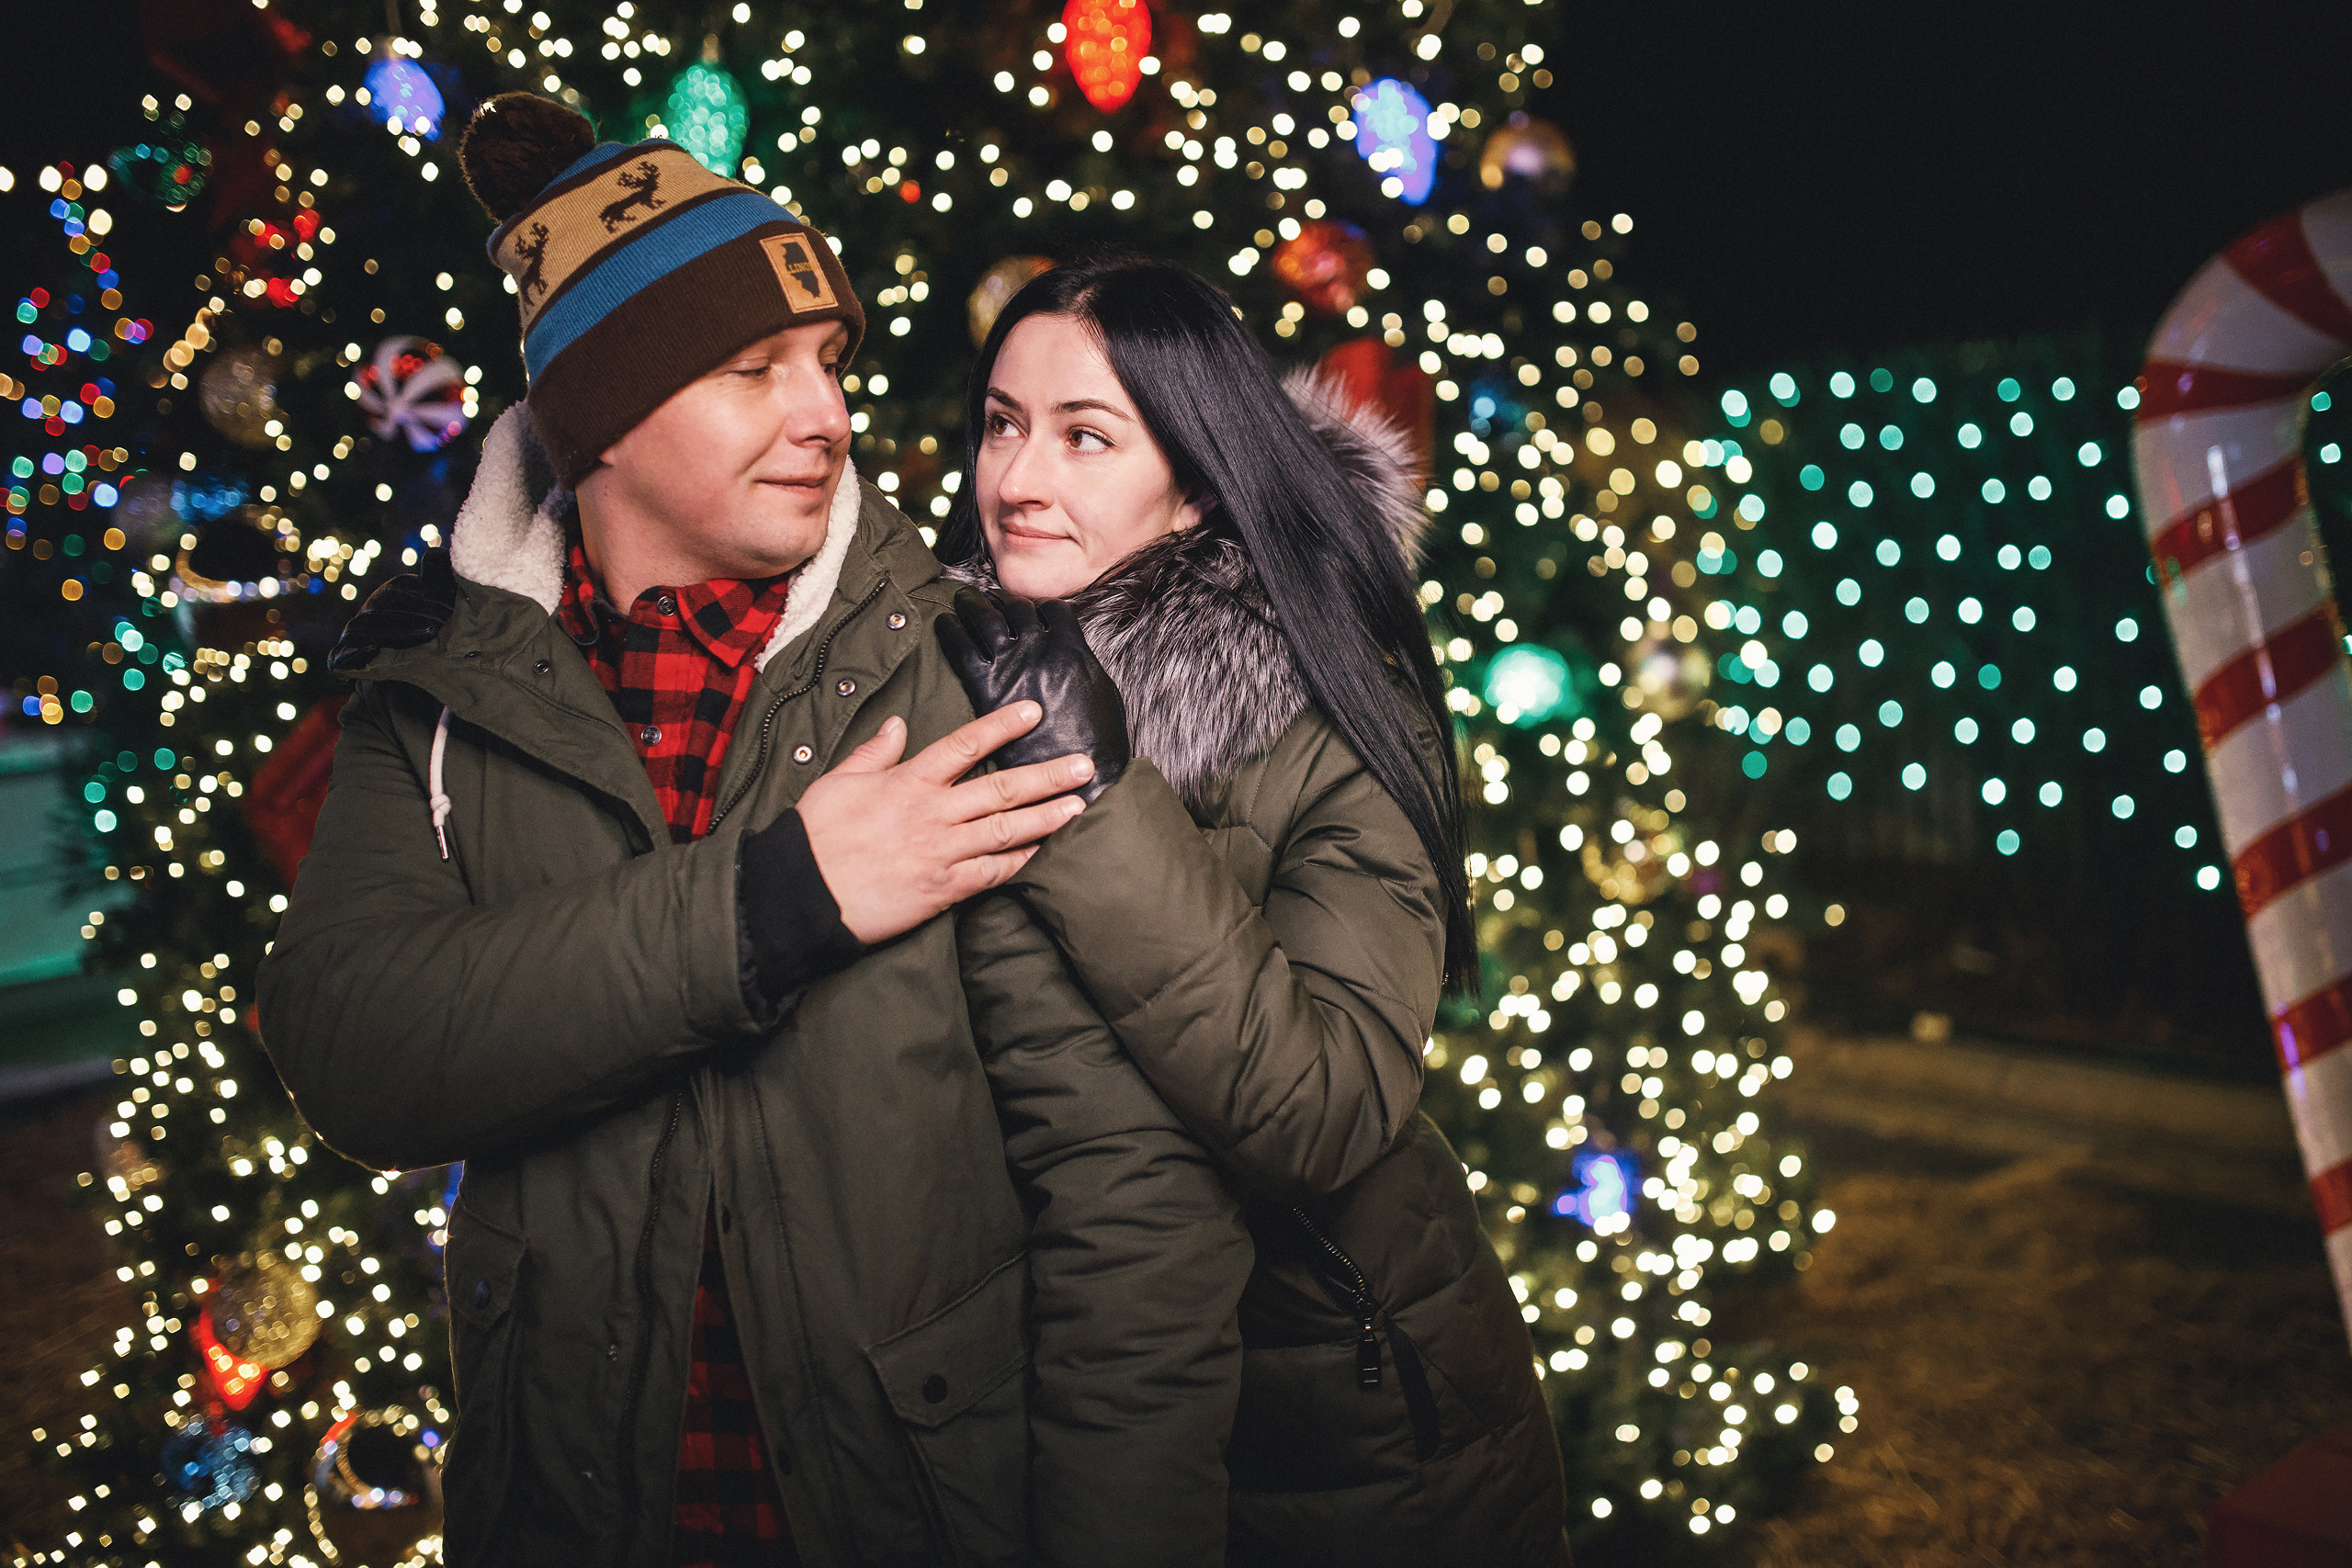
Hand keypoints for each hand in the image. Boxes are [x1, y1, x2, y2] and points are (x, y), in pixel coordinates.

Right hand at [792, 704, 1095, 943]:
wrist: (800, 896)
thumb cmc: (814, 837)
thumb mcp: (838, 781)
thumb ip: (874, 752)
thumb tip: (898, 724)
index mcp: (907, 782)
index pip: (964, 745)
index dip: (1002, 726)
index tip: (1034, 712)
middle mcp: (932, 814)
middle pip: (1001, 789)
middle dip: (1047, 775)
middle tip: (1084, 765)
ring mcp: (941, 853)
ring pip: (1006, 830)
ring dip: (1046, 817)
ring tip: (1079, 806)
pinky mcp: (941, 890)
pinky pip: (990, 874)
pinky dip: (1018, 863)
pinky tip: (1042, 853)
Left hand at [935, 588, 1128, 803]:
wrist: (1077, 774)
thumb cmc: (1098, 743)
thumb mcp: (1103, 693)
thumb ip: (1082, 665)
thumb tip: (1070, 654)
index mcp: (1071, 647)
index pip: (1052, 608)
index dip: (1041, 607)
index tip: (1033, 610)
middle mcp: (1039, 648)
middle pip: (1015, 606)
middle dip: (1003, 600)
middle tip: (991, 598)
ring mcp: (1010, 664)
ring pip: (985, 617)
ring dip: (973, 604)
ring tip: (964, 600)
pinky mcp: (984, 686)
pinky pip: (960, 646)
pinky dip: (950, 631)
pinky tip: (943, 624)